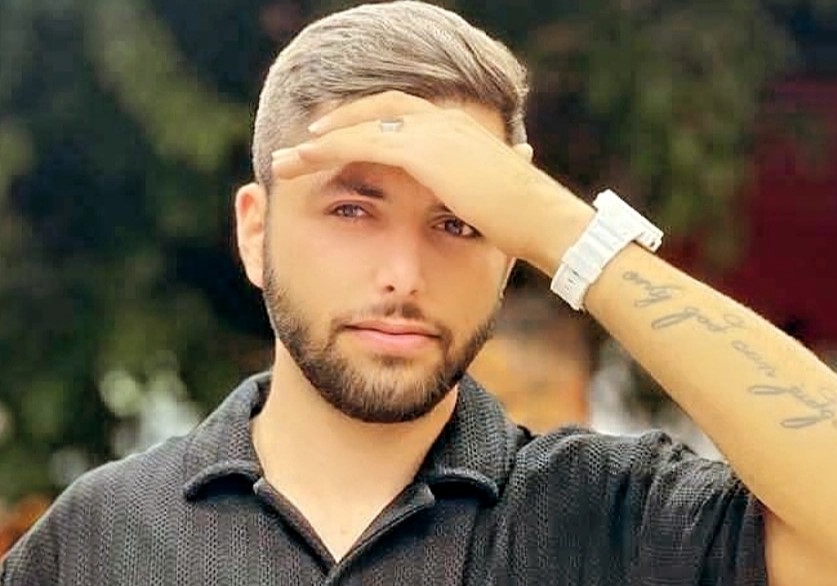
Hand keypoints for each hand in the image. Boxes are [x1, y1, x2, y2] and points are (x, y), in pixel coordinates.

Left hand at [271, 91, 594, 273]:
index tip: (339, 140)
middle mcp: (446, 122)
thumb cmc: (526, 225)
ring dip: (321, 138)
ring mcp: (435, 132)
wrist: (547, 224)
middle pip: (377, 109)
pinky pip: (362, 142)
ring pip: (362, 123)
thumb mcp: (490, 204)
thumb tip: (469, 209)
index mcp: (462, 132)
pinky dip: (329, 147)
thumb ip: (471, 196)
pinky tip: (306, 157)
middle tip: (303, 142)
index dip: (368, 124)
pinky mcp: (424, 151)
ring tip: (289, 155)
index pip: (404, 116)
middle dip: (337, 123)